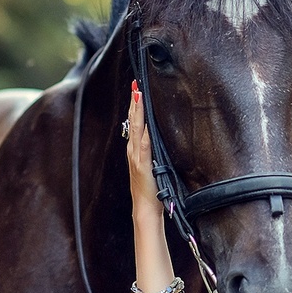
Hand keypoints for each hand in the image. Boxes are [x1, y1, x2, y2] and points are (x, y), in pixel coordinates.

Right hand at [126, 81, 163, 219]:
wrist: (144, 208)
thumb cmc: (151, 189)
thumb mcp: (152, 167)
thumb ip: (153, 153)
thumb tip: (159, 139)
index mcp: (135, 150)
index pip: (134, 123)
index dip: (135, 106)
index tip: (137, 89)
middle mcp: (133, 151)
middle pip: (133, 122)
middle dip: (134, 102)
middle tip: (136, 84)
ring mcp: (137, 157)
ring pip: (136, 129)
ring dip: (137, 111)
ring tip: (138, 95)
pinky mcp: (143, 165)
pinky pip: (143, 146)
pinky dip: (143, 133)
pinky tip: (145, 122)